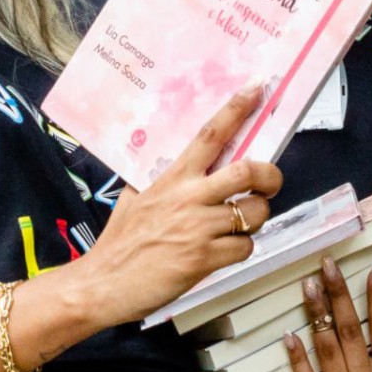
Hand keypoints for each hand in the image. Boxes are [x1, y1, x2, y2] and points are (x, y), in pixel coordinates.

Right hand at [81, 88, 282, 327]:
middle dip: (270, 175)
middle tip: (270, 183)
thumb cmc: (119, 242)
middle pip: (247, 170)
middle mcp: (188, 198)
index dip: (236, 108)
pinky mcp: (204, 259)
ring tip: (238, 226)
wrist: (101, 284)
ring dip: (256, 219)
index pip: (209, 135)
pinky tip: (222, 253)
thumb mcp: (135, 199)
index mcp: (172, 178)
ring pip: (254, 212)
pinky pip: (245, 247)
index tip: (257, 87)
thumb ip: (161, 181)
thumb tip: (174, 165)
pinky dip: (240, 249)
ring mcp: (198, 228)